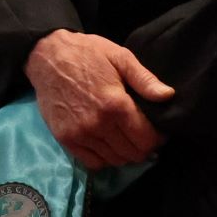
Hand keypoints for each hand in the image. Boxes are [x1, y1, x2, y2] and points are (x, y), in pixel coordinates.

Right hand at [25, 30, 175, 169]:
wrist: (48, 57)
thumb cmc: (88, 53)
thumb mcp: (121, 57)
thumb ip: (145, 80)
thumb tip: (168, 96)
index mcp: (115, 104)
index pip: (146, 138)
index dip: (158, 138)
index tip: (159, 131)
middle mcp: (98, 125)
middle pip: (132, 153)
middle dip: (144, 147)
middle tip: (144, 134)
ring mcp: (80, 135)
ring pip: (114, 160)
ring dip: (126, 153)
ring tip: (128, 138)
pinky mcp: (65, 140)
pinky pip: (92, 163)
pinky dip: (105, 159)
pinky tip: (109, 144)